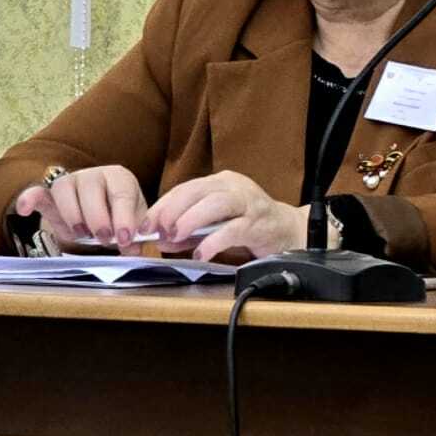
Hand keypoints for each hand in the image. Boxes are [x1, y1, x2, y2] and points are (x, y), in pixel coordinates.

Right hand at [14, 166, 148, 251]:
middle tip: (103, 238)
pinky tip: (24, 210)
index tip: (124, 237)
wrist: (99, 215)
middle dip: (98, 217)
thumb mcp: (131, 226)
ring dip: (72, 214)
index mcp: (119, 178)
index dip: (123, 216)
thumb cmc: (118, 217)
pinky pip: (36, 192)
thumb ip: (134, 237)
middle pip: (91, 188)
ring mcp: (70, 182)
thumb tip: (132, 249)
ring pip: (64, 188)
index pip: (121, 192)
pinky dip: (29, 199)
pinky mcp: (49, 195)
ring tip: (81, 233)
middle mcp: (94, 175)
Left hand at [142, 171, 306, 263]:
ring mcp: (248, 203)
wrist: (288, 230)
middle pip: (198, 191)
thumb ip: (190, 231)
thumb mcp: (216, 224)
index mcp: (221, 182)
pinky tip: (201, 253)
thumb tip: (162, 240)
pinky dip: (214, 241)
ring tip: (175, 236)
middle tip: (158, 230)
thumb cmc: (250, 225)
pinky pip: (233, 230)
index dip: (163, 205)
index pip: (186, 188)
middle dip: (173, 210)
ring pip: (216, 204)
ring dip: (191, 219)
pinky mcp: (258, 223)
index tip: (147, 224)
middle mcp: (234, 186)